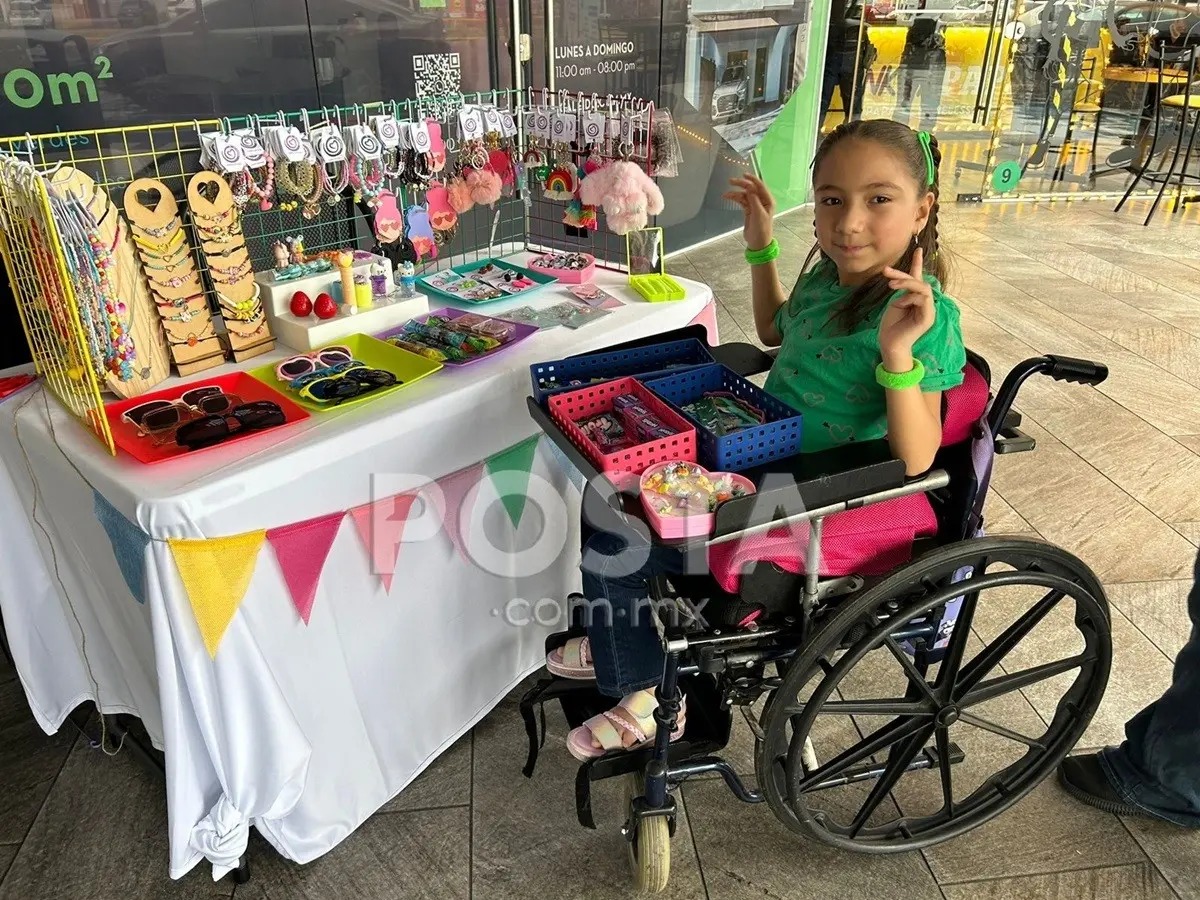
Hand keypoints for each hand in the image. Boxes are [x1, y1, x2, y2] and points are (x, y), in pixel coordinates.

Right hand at [722, 173, 775, 250]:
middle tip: (731, 181)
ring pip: (745, 195)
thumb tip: (749, 187)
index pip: (760, 186)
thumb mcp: (758, 214)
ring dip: (736, 193)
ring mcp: (755, 205)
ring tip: (726, 194)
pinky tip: (728, 197)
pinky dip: (735, 198)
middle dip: (741, 184)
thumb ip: (754, 200)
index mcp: (768, 200)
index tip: (743, 174)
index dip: (752, 179)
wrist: (758, 243)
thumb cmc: (761, 229)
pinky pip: (741, 201)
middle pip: (751, 189)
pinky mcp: (748, 210)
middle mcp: (762, 201)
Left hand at [878, 247, 934, 368]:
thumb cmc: (890, 326)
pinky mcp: (928, 317)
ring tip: (891, 286)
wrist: (889, 343)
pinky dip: (909, 298)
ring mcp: (929, 310)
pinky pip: (923, 298)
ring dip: (906, 283)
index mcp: (917, 299)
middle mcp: (926, 303)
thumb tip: (901, 279)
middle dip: (903, 275)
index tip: (918, 249)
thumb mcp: (895, 303)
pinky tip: (898, 304)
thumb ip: (902, 291)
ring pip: (923, 288)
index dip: (918, 263)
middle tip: (886, 272)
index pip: (919, 279)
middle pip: (920, 282)